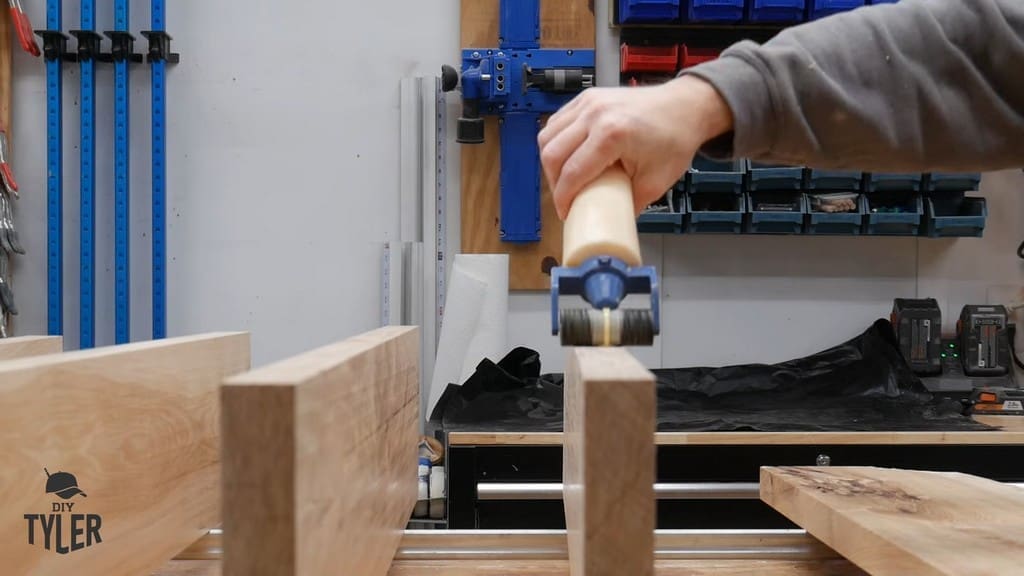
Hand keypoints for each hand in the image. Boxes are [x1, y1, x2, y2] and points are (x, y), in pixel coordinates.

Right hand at [538, 75, 732, 219]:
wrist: (685, 106)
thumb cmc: (675, 139)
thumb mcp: (656, 182)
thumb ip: (630, 205)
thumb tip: (611, 223)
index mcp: (612, 134)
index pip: (572, 172)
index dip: (563, 198)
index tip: (565, 212)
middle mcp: (594, 114)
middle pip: (552, 153)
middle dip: (553, 182)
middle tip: (565, 197)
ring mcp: (588, 102)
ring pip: (548, 135)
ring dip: (551, 161)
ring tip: (564, 178)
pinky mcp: (587, 97)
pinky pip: (557, 121)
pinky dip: (555, 141)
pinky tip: (566, 155)